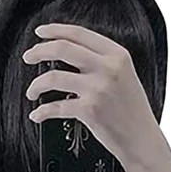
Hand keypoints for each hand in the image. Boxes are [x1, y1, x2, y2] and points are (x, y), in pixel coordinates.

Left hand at [22, 22, 160, 167]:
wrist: (142, 140)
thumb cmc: (132, 112)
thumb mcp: (125, 76)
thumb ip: (102, 62)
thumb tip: (70, 53)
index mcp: (117, 55)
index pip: (79, 34)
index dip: (54, 31)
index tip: (40, 34)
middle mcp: (107, 68)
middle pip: (62, 48)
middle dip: (38, 51)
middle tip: (28, 57)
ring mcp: (98, 89)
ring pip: (53, 77)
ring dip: (36, 84)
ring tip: (31, 91)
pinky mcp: (89, 110)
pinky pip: (55, 107)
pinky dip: (42, 112)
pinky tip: (37, 114)